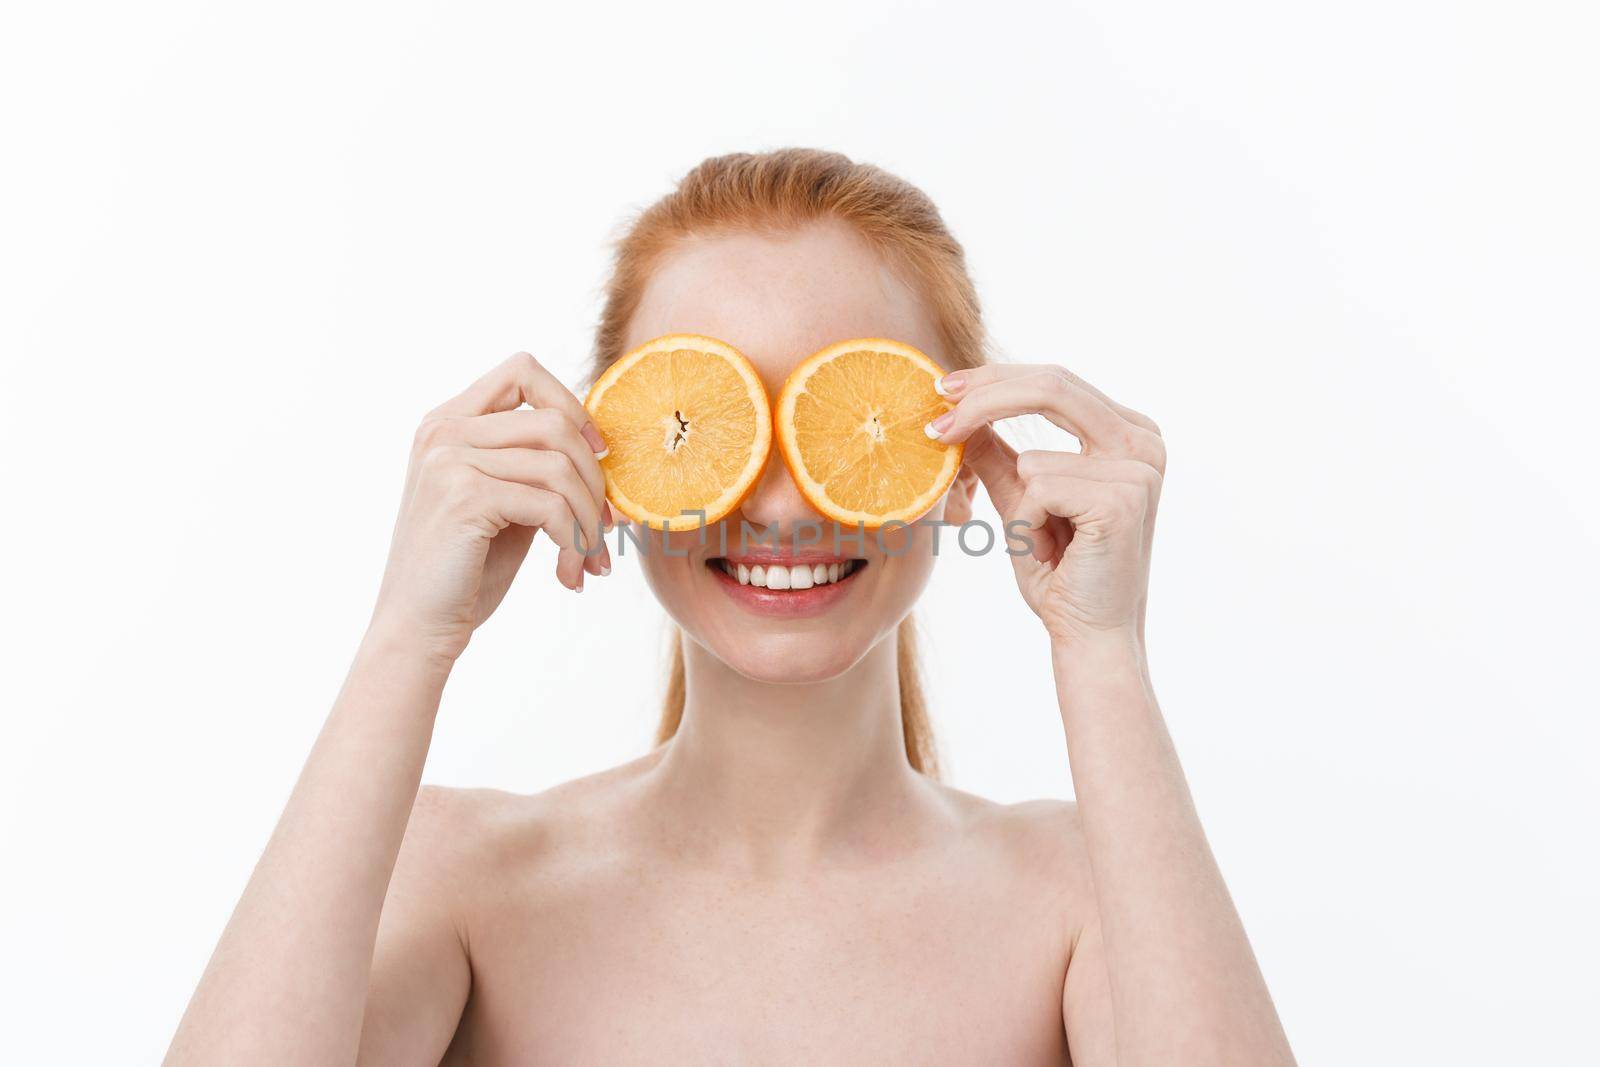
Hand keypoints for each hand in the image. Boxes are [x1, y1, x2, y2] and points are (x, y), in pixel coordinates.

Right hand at [372, 353, 611, 661]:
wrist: (417, 628)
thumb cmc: (465, 570)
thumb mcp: (503, 502)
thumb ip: (534, 465)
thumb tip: (602, 446)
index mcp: (448, 422)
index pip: (523, 370)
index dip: (572, 405)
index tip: (597, 454)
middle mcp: (443, 431)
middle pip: (555, 422)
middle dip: (594, 481)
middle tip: (604, 530)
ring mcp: (450, 460)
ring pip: (560, 466)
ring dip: (589, 521)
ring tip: (589, 560)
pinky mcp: (465, 497)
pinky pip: (551, 506)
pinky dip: (574, 542)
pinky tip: (569, 574)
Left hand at [930, 364, 1163, 646]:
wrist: (1089, 635)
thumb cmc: (1060, 574)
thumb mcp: (1022, 501)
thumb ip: (998, 456)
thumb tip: (958, 410)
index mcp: (1128, 432)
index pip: (1055, 380)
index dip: (994, 379)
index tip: (942, 389)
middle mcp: (1144, 442)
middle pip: (1050, 385)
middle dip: (982, 400)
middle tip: (935, 425)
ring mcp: (1140, 469)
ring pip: (1033, 455)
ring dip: (1018, 505)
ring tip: (1045, 542)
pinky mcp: (1123, 499)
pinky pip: (1040, 488)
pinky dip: (1030, 523)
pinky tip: (1058, 552)